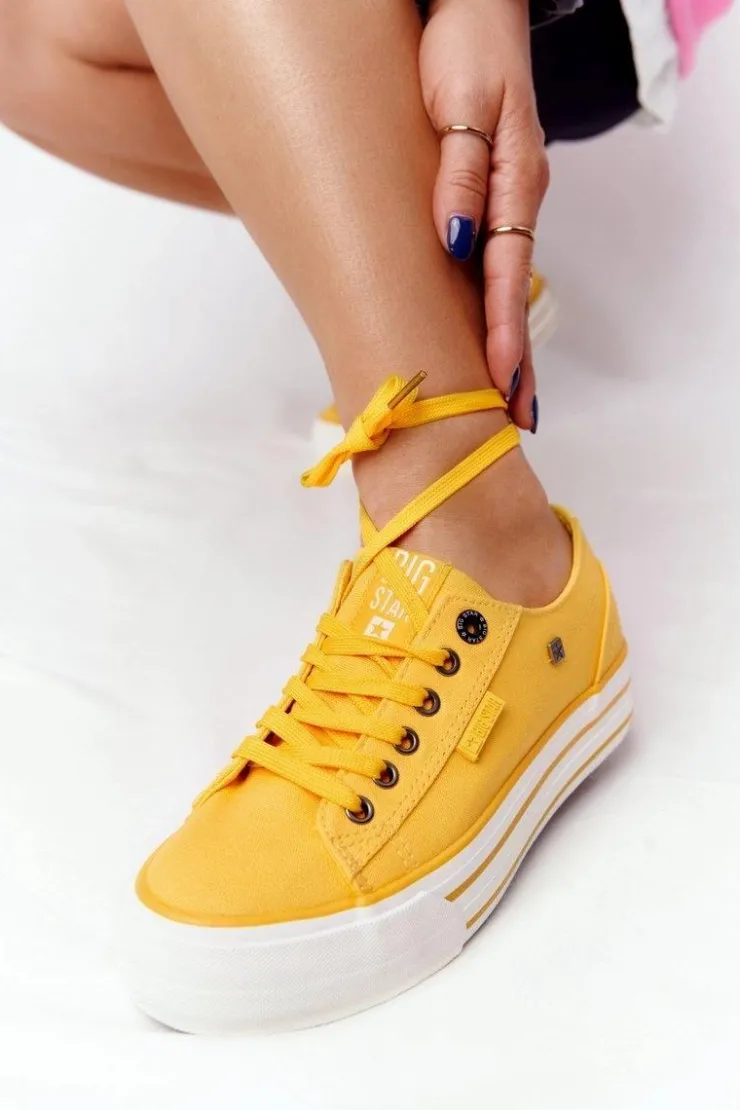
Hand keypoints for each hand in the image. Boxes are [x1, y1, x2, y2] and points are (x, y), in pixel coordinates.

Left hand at [419, 0, 548, 429]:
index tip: (500, 377)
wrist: (471, 9)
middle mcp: (514, 201)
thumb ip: (460, 174)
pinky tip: (489, 336)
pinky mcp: (485, 197)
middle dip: (517, 356)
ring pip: (505, 284)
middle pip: (515, 291)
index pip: (507, 270)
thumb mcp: (462, 104)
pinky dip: (493, 307)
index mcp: (514, 182)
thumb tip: (455, 241)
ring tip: (508, 397)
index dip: (503, 327)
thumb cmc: (464, 47)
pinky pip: (491, 263)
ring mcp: (504, 202)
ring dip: (508, 341)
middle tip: (515, 418)